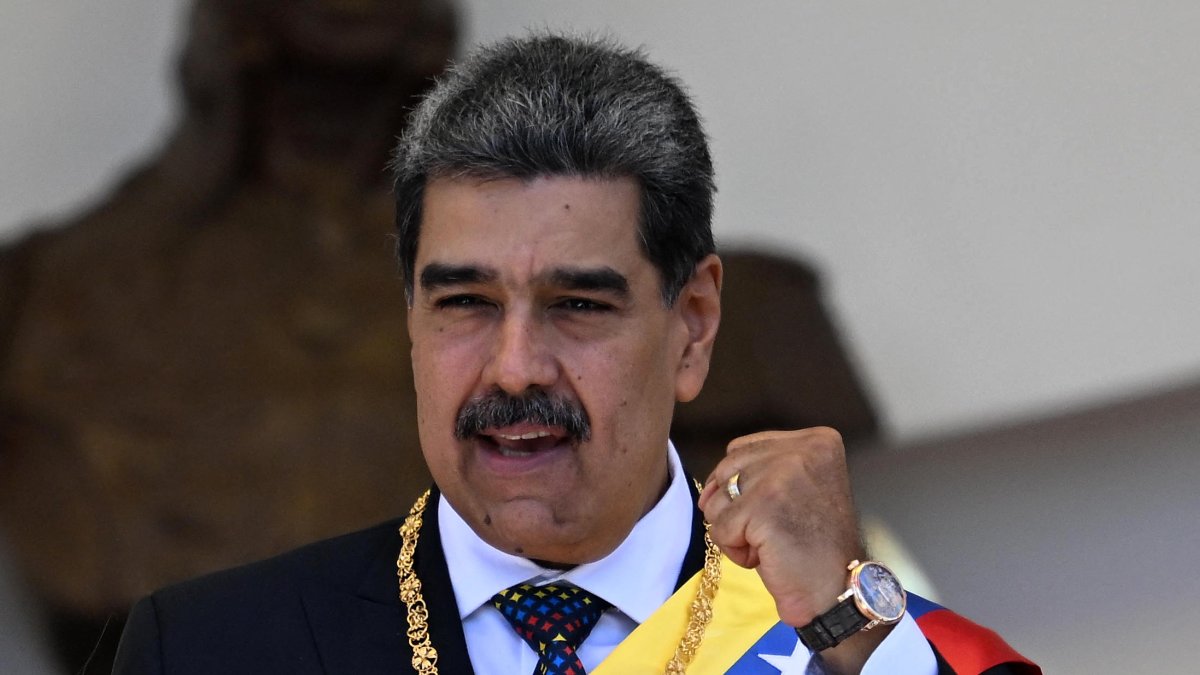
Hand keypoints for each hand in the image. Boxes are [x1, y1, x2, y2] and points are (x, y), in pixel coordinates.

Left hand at [698, 427, 886, 671]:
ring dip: (737, 530)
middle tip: (778, 529)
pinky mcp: (764, 506)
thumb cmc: (814, 545)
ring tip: (773, 542)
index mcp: (817, 440)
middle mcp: (803, 449)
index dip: (744, 487)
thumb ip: (757, 471)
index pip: (742, 448)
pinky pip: (719, 527)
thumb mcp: (796, 488)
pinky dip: (736, 550)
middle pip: (726, 470)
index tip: (779, 510)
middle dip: (739, 508)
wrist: (838, 591)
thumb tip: (708, 488)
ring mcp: (783, 475)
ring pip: (718, 499)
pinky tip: (768, 556)